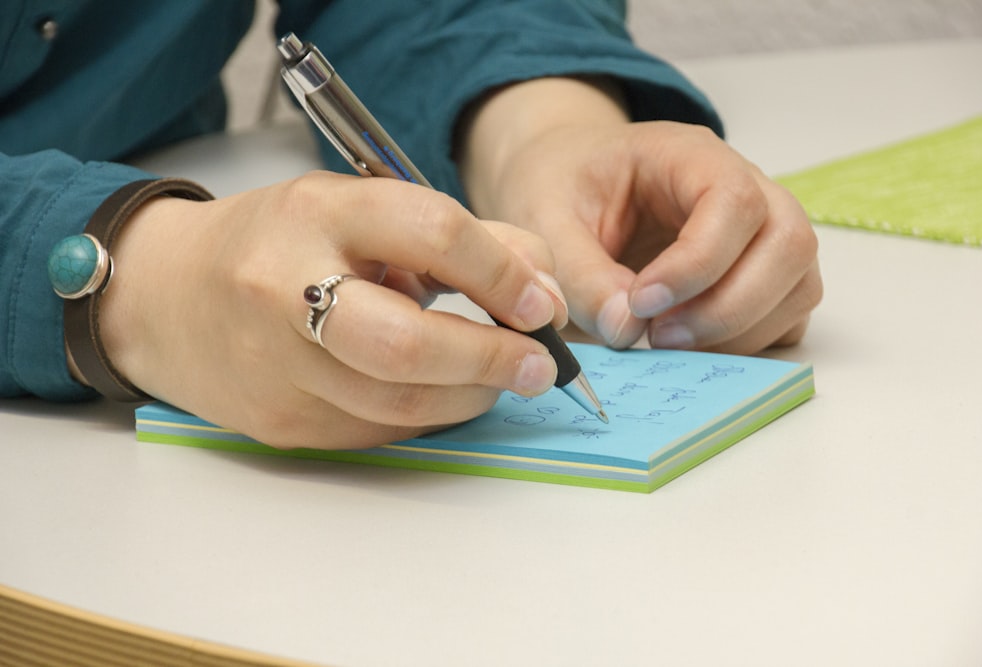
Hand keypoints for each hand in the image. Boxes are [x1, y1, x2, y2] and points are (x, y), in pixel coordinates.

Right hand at [94, 172, 567, 448]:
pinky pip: (377, 432)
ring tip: (499, 378)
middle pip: (409, 345)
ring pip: (400, 407)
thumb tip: (541, 291)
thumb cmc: (278, 242)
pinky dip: (426, 416)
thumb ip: (458, 239)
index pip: (432, 233)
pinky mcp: (279, 424)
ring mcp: (276, 367)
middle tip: (539, 365)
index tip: (541, 303)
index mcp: (317, 213)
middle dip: (492, 360)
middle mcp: (284, 288)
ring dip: (471, 397)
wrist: (166, 297)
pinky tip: (439, 394)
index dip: (503, 273)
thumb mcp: (359, 210)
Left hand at [459, 77, 821, 353]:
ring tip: (665, 340)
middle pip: (789, 242)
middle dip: (729, 306)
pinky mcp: (761, 275)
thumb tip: (626, 330)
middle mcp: (743, 187)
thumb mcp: (546, 219)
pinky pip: (787, 314)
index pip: (735, 201)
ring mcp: (760, 232)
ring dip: (741, 330)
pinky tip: (690, 343)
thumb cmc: (561, 185)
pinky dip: (750, 341)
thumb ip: (581, 274)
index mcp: (690, 155)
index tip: (642, 302)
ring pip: (798, 284)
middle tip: (658, 336)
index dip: (698, 263)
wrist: (568, 180)